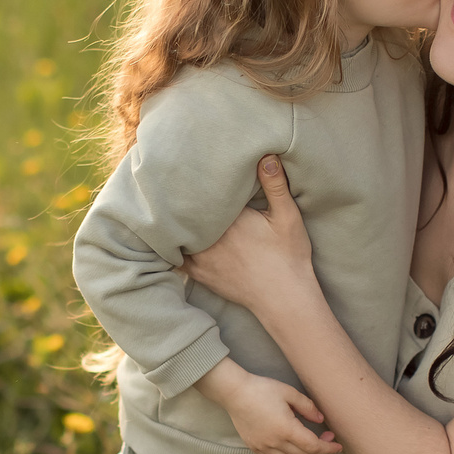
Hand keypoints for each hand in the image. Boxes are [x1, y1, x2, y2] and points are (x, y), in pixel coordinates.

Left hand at [182, 156, 317, 318]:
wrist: (284, 298)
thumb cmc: (289, 255)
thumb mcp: (287, 216)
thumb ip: (275, 185)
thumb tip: (265, 155)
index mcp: (229, 218)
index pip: (205, 192)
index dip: (198, 179)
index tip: (192, 166)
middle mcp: (209, 237)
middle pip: (187, 211)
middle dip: (183, 198)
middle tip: (173, 179)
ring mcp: (201, 257)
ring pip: (176, 232)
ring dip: (174, 221)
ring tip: (164, 205)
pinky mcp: (199, 273)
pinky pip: (175, 256)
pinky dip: (170, 245)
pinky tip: (166, 236)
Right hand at [197, 359, 342, 453]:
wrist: (234, 392)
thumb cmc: (262, 389)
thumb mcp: (290, 393)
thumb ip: (308, 408)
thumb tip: (321, 421)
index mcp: (286, 429)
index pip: (314, 447)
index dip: (329, 449)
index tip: (338, 447)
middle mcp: (275, 442)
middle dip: (319, 451)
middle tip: (326, 438)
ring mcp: (263, 447)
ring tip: (309, 445)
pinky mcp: (254, 447)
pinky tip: (289, 448)